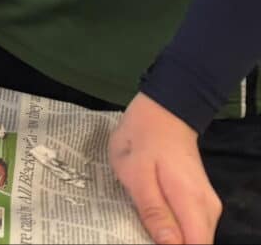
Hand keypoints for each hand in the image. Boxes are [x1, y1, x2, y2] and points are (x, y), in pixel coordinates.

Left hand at [109, 94, 220, 244]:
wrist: (163, 112)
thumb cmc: (142, 139)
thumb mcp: (135, 172)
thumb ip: (153, 210)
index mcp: (192, 203)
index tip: (148, 240)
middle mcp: (208, 209)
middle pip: (196, 244)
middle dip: (170, 243)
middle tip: (140, 227)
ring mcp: (207, 205)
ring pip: (194, 237)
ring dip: (170, 237)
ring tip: (142, 221)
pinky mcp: (201, 202)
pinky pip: (191, 226)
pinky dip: (174, 228)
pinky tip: (152, 216)